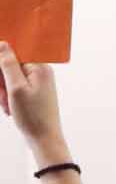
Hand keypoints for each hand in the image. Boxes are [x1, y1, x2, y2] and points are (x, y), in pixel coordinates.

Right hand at [0, 43, 67, 163]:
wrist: (44, 140)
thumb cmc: (33, 117)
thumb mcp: (16, 88)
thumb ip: (8, 64)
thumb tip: (2, 43)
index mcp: (40, 67)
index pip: (14, 50)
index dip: (1, 60)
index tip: (1, 78)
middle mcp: (41, 72)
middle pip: (9, 65)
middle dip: (1, 80)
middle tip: (4, 95)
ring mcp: (37, 82)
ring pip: (9, 78)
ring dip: (3, 91)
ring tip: (8, 105)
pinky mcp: (33, 92)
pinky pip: (14, 88)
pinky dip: (8, 97)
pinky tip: (11, 108)